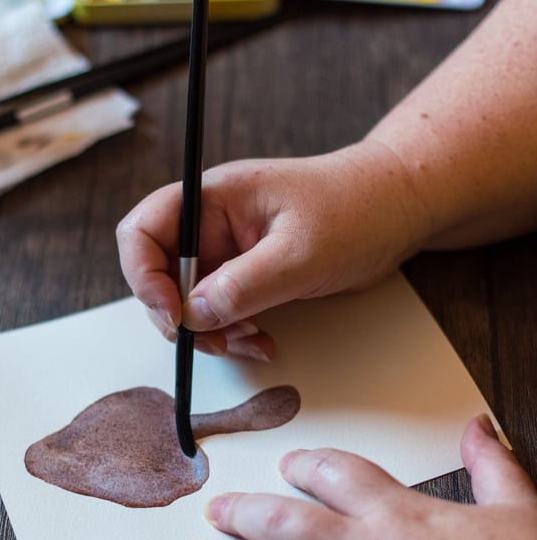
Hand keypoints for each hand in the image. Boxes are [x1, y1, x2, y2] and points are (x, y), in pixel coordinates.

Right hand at [116, 141, 431, 359]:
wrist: (397, 211)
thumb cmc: (356, 209)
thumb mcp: (299, 252)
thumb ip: (243, 285)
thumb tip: (194, 315)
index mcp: (212, 199)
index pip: (142, 232)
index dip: (144, 277)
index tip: (173, 313)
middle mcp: (210, 225)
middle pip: (157, 274)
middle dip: (180, 315)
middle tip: (216, 338)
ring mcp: (226, 252)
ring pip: (187, 302)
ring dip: (210, 331)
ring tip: (251, 340)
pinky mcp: (245, 275)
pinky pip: (219, 312)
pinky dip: (232, 333)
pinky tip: (263, 340)